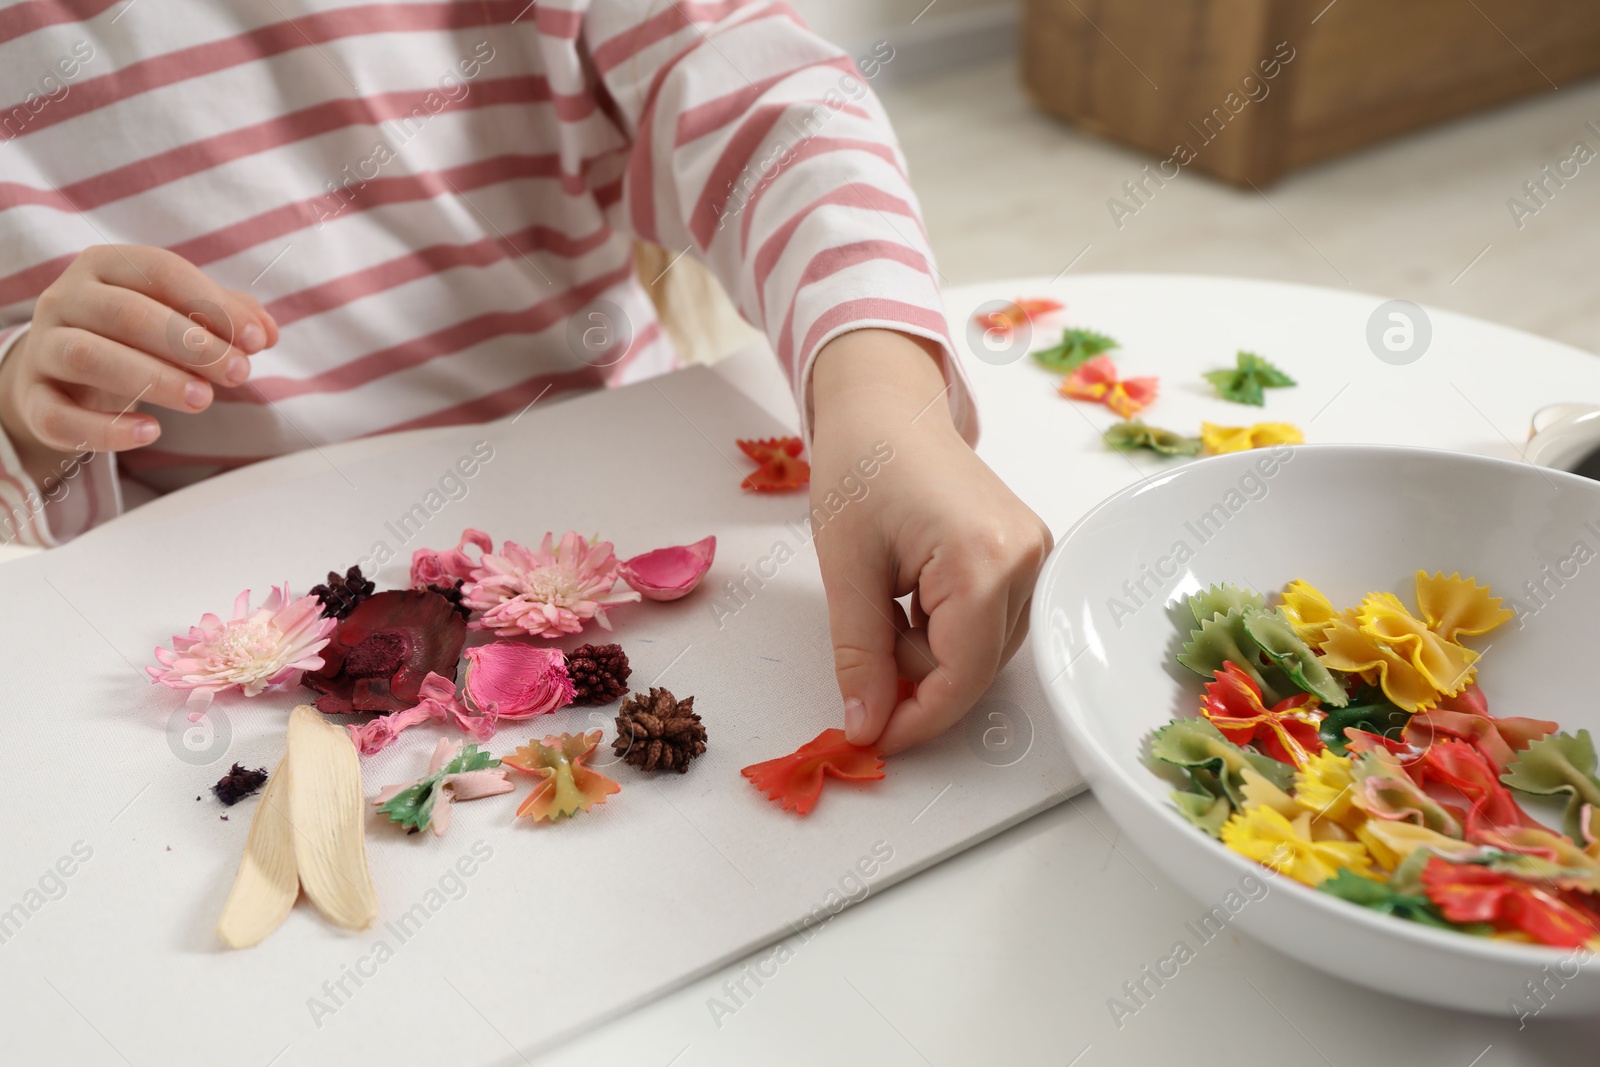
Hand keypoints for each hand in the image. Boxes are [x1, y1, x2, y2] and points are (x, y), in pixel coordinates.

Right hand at [0, 244, 276, 488]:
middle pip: (127, 314)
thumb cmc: (134, 338)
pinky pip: (59, 415)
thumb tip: (266, 331)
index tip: (257, 341)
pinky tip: (151, 432)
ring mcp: (43, 348)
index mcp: (106, 265)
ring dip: (153, 379)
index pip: (160, 272)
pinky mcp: (33, 398)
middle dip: (190, 345)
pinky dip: (106, 428)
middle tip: (238, 374)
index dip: (213, 305)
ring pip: (89, 356)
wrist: (65, 375)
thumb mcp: (178, 317)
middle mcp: (65, 298)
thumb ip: (225, 317)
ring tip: (203, 400)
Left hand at [809, 328, 1051, 753]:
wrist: (886, 407)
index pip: (961, 676)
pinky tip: (910, 594)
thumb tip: (867, 726)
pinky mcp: (1027, 553)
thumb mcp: (847, 569)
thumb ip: (860, 656)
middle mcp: (1028, 559)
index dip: (916, 718)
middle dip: (916, 676)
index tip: (872, 738)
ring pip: (983, 650)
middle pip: (975, 667)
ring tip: (886, 601)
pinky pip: (990, 622)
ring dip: (928, 651)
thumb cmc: (862, 468)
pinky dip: (945, 628)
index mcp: (984, 559)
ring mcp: (1035, 555)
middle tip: (864, 643)